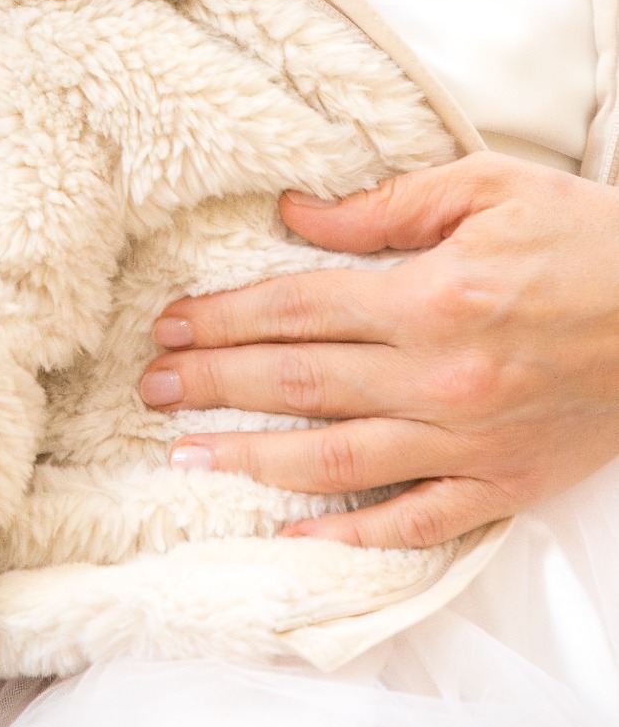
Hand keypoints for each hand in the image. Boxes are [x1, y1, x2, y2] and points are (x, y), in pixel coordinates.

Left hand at [140, 154, 618, 548]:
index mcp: (431, 296)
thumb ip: (385, 207)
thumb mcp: (486, 188)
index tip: (171, 322)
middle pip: (300, 383)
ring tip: (187, 455)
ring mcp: (469, 441)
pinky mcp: (503, 484)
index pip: (298, 309)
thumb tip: (297, 214)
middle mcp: (439, 378)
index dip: (226, 317)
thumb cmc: (584, 237)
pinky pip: (414, 522)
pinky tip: (293, 539)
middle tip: (151, 386)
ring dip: (253, 458)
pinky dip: (351, 536)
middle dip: (215, 383)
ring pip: (338, 458)